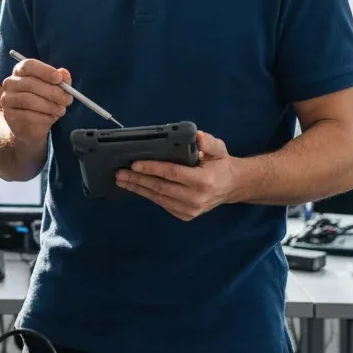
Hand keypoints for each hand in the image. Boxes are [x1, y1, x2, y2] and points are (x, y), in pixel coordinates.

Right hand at [0, 58, 73, 145]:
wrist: (30, 124)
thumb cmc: (43, 101)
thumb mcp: (55, 89)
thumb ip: (61, 81)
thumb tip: (64, 73)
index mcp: (21, 71)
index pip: (28, 65)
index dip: (44, 71)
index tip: (59, 79)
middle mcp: (10, 82)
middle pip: (30, 83)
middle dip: (52, 92)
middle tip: (67, 99)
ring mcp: (7, 98)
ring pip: (28, 100)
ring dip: (49, 106)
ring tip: (61, 110)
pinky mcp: (8, 114)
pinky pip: (26, 115)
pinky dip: (43, 117)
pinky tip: (51, 118)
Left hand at [115, 131, 237, 220]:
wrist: (232, 187)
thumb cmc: (221, 165)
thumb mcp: (218, 149)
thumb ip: (208, 142)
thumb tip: (196, 136)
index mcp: (203, 181)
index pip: (172, 174)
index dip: (151, 168)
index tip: (134, 164)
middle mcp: (195, 198)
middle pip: (160, 188)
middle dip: (138, 180)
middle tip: (120, 173)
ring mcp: (190, 210)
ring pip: (158, 198)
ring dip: (138, 189)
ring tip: (122, 181)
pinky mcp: (186, 215)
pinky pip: (162, 204)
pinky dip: (148, 195)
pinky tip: (137, 188)